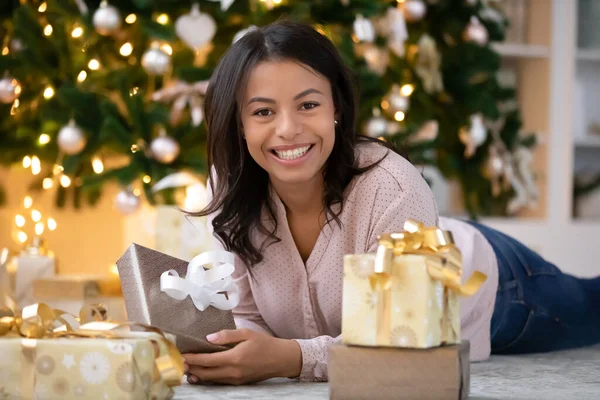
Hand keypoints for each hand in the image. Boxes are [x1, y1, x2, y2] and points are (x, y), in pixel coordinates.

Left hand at [182, 328, 301, 384]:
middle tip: (178, 362)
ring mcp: (236, 379)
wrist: (281, 359)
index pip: (207, 360)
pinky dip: (208, 378)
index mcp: (234, 358)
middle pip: (206, 373)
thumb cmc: (265, 344)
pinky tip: (201, 374)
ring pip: (211, 379)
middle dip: (191, 368)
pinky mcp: (239, 383)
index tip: (181, 354)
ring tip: (186, 369)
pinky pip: (219, 381)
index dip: (193, 358)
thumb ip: (227, 335)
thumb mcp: (247, 333)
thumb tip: (209, 337)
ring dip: (198, 374)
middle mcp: (233, 372)